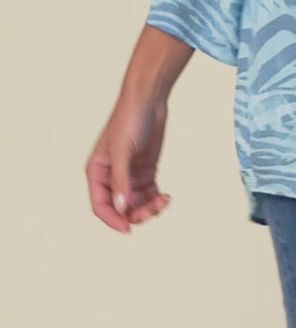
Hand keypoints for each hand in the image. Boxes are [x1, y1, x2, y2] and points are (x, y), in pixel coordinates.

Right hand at [86, 91, 170, 232]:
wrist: (148, 99)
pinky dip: (156, 199)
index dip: (112, 219)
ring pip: (136, 203)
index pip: (100, 205)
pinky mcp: (145, 171)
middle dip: (136, 213)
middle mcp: (111, 177)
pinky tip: (166, 196)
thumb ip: (122, 181)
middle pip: (120, 208)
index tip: (128, 228)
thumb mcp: (123, 150)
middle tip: (153, 209)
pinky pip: (149, 194)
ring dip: (149, 207)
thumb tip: (122, 209)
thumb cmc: (129, 119)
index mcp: (97, 172)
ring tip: (163, 200)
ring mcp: (129, 175)